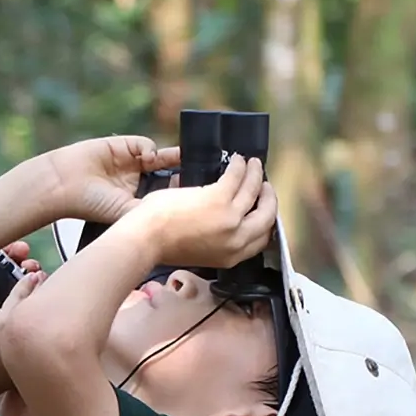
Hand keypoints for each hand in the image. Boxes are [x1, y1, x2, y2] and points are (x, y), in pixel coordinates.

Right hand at [43, 136, 181, 226]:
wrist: (65, 184)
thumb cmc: (91, 204)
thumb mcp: (126, 212)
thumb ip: (151, 209)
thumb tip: (178, 207)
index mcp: (137, 200)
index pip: (165, 195)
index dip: (179, 192)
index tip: (194, 193)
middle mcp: (136, 181)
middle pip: (167, 173)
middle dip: (181, 171)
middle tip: (198, 171)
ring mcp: (130, 163)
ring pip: (160, 157)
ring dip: (171, 158)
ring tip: (182, 161)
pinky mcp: (123, 146)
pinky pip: (146, 144)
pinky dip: (149, 149)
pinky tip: (145, 158)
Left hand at [129, 154, 277, 270]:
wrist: (146, 240)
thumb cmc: (164, 244)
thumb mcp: (201, 250)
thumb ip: (217, 240)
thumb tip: (225, 219)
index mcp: (231, 256)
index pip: (261, 238)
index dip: (266, 220)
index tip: (262, 207)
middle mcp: (236, 239)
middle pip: (267, 216)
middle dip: (269, 198)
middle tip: (264, 186)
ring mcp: (230, 218)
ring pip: (254, 191)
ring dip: (256, 174)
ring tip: (253, 164)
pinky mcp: (219, 198)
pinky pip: (237, 177)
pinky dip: (240, 166)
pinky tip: (238, 160)